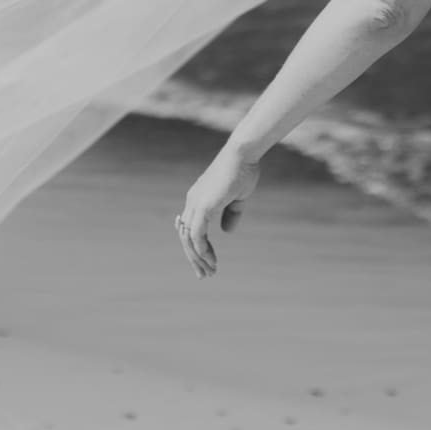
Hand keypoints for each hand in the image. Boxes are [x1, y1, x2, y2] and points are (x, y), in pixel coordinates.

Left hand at [175, 144, 260, 278]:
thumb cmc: (244, 170)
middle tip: (204, 275)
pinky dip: (202, 250)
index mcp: (198, 199)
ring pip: (189, 239)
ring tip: (210, 272)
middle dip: (194, 258)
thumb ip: (231, 214)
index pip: (190, 229)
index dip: (196, 247)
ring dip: (198, 258)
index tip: (206, 262)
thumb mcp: (238, 197)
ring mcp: (195, 204)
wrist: (243, 154)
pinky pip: (197, 235)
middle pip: (186, 237)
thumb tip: (227, 232)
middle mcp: (192, 203)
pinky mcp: (203, 206)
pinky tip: (211, 260)